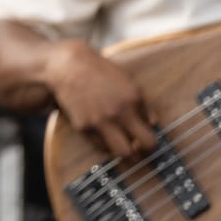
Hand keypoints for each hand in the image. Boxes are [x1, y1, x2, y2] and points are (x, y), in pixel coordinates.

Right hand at [45, 40, 155, 159]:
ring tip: (121, 146)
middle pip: (139, 149)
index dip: (152, 144)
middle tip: (138, 151)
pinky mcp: (83, 126)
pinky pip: (99, 145)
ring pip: (120, 152)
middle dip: (141, 154)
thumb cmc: (99, 71)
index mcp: (133, 100)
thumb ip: (143, 104)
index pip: (150, 136)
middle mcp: (118, 113)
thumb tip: (153, 124)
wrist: (67, 66)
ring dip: (123, 152)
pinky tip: (104, 135)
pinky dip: (104, 144)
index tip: (148, 143)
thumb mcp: (127, 81)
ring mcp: (100, 121)